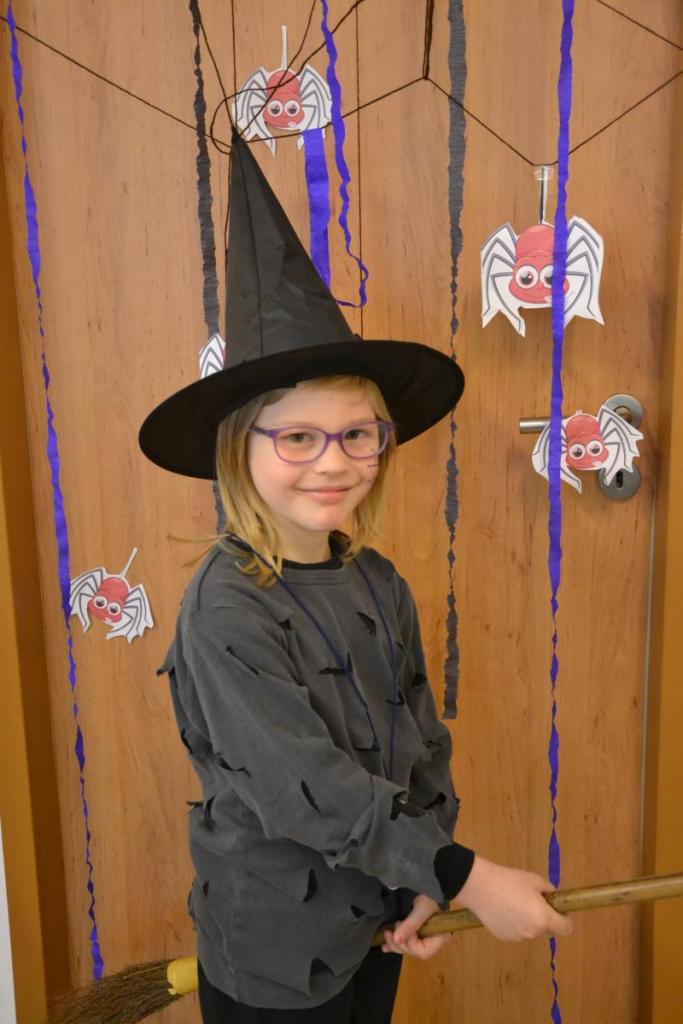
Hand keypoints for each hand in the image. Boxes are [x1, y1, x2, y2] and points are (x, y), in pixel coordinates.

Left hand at [381, 894, 452, 959]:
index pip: (423, 951)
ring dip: (395, 945)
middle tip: (390, 930)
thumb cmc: (430, 896)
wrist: (429, 885)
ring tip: (386, 934)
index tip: (402, 926)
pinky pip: (405, 944)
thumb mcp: (422, 908)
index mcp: (439, 938)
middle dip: (399, 943)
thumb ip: (411, 924)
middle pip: (414, 952)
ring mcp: (423, 939)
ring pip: (408, 949)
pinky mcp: (416, 934)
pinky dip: (394, 945)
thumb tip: (397, 940)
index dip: (410, 943)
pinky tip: (385, 946)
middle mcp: (432, 942)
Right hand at [455, 854, 573, 941]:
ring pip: (530, 931)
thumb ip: (549, 891)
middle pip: (547, 930)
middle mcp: (533, 933)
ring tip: (513, 903)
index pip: (566, 929)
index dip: (565, 919)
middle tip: (532, 902)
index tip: (558, 910)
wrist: (480, 887)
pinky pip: (516, 932)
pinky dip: (514, 924)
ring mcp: (517, 937)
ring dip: (528, 922)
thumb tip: (553, 898)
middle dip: (545, 919)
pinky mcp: (503, 938)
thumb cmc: (510, 881)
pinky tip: (503, 910)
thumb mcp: (535, 880)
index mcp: (544, 919)